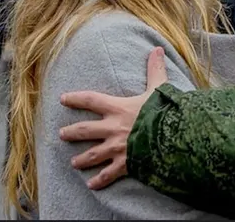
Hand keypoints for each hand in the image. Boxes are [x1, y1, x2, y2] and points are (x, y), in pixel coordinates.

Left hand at [59, 46, 168, 189]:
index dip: (75, 98)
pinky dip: (100, 180)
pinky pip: (109, 174)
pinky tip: (91, 185)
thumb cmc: (164, 112)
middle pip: (85, 130)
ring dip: (82, 159)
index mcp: (117, 108)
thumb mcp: (158, 88)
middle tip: (62, 134)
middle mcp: (113, 128)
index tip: (63, 99)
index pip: (90, 99)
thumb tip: (157, 49)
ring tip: (73, 163)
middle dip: (72, 132)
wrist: (173, 137)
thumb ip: (155, 69)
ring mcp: (117, 148)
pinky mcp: (125, 164)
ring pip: (93, 154)